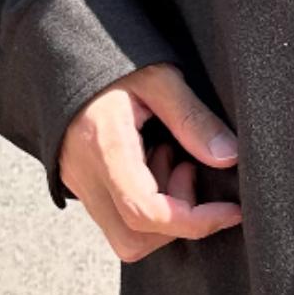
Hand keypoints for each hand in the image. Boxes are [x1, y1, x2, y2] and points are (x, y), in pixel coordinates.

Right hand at [57, 62, 243, 261]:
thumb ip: (193, 119)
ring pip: (125, 235)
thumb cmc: (112, 61)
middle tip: (189, 169)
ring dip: (163, 211)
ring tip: (174, 158)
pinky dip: (147, 203)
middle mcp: (85, 176)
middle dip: (176, 220)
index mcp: (104, 147)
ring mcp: (79, 185)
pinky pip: (117, 218)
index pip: (145, 211)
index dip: (195, 221)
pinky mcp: (82, 185)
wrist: (61, 55)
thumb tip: (229, 157)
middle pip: (133, 239)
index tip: (231, 210)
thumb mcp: (159, 78)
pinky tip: (155, 160)